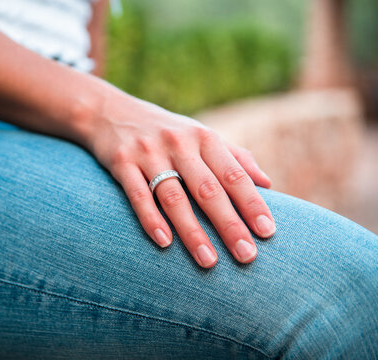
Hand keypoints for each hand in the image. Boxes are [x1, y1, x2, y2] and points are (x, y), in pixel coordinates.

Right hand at [89, 94, 275, 267]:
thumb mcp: (200, 135)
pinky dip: (151, 219)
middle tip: (247, 256)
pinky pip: (138, 195)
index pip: (234, 175)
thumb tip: (267, 183)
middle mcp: (179, 143)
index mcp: (204, 138)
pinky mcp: (122, 162)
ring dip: (192, 232)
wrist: (109, 111)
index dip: (252, 204)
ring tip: (208, 261)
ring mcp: (148, 152)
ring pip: (174, 197)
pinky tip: (164, 243)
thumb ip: (234, 157)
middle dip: (229, 225)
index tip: (268, 233)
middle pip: (208, 190)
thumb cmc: (166, 131)